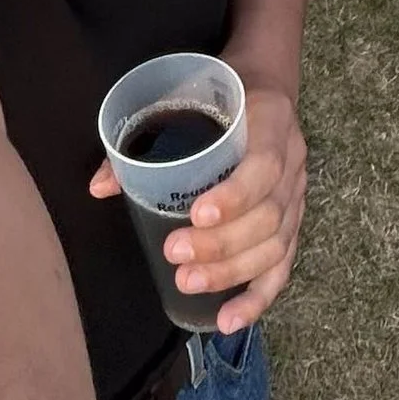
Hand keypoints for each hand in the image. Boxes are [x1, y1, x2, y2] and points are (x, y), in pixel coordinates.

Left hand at [89, 84, 306, 335]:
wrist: (268, 79)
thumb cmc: (220, 89)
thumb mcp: (186, 94)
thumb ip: (145, 136)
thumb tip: (100, 187)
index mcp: (270, 121)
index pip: (264, 166)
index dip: (235, 196)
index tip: (196, 215)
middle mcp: (293, 161)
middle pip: (268, 215)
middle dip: (222, 243)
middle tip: (176, 254)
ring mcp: (298, 193)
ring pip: (276, 244)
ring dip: (234, 272)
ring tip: (190, 285)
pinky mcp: (294, 219)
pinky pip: (283, 265)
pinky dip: (257, 297)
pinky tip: (229, 320)